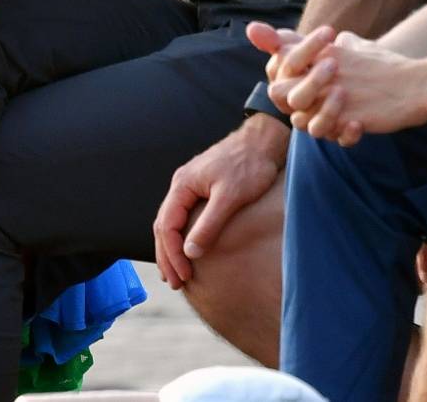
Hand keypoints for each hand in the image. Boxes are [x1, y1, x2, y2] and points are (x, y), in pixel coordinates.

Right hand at [152, 116, 287, 289]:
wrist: (263, 142)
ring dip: (172, 249)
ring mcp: (189, 187)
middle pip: (163, 226)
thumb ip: (209, 224)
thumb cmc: (249, 166)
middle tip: (176, 283)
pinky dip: (181, 238)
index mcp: (182, 186)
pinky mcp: (201, 190)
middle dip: (167, 256)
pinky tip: (187, 250)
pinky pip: (183, 217)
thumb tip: (190, 253)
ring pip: (171, 222)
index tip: (184, 276)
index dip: (172, 254)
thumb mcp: (230, 197)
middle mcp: (180, 186)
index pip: (167, 226)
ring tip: (176, 274)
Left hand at [273, 31, 426, 145]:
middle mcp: (319, 74)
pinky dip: (338, 134)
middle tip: (310, 106)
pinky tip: (355, 127)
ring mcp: (331, 97)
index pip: (281, 61)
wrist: (419, 85)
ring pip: (298, 119)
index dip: (280, 72)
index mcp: (321, 54)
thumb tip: (333, 39)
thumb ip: (336, 45)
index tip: (296, 83)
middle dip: (289, 100)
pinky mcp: (346, 118)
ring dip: (313, 121)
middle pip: (278, 91)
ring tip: (334, 119)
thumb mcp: (357, 46)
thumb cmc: (388, 66)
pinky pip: (327, 135)